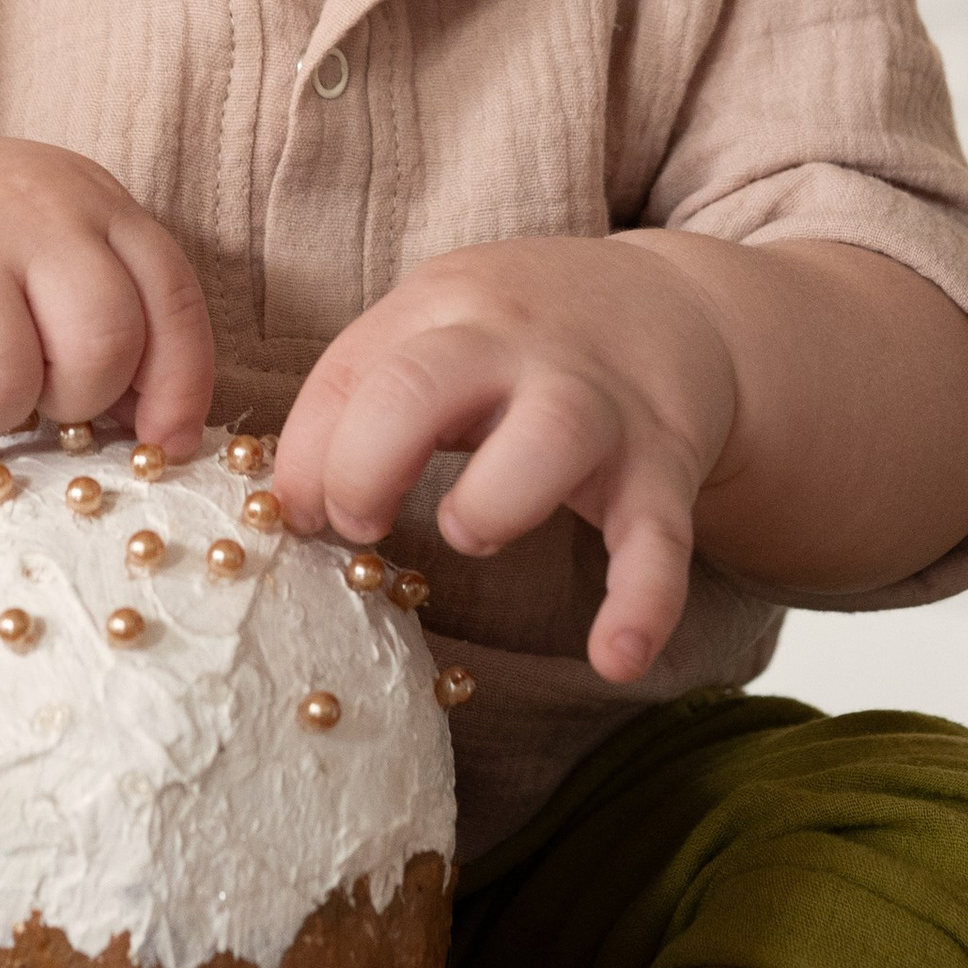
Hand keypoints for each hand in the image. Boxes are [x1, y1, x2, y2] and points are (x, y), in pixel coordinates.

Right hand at [0, 122, 213, 456]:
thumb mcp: (54, 245)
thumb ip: (115, 312)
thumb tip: (161, 434)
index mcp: (90, 199)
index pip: (170, 302)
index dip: (178, 389)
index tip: (157, 444)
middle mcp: (25, 206)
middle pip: (101, 347)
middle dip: (74, 400)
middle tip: (30, 389)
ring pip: (3, 385)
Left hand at [273, 238, 739, 684]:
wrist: (678, 307)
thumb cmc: (522, 337)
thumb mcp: (437, 326)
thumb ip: (362, 392)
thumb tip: (290, 502)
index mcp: (442, 308)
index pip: (347, 374)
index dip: (307, 456)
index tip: (303, 513)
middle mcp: (516, 345)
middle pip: (419, 385)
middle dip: (365, 464)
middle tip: (360, 522)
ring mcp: (596, 403)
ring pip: (546, 440)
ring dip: (489, 504)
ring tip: (469, 533)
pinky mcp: (664, 464)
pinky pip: (659, 540)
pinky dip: (642, 603)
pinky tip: (614, 660)